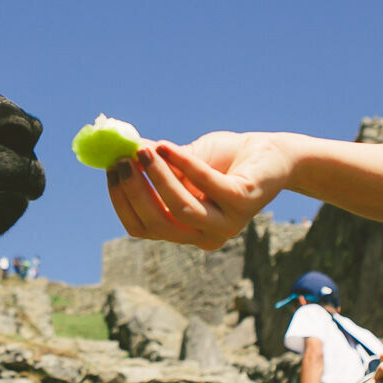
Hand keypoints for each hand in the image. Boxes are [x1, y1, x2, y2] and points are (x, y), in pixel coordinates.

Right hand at [105, 132, 296, 250]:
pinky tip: (167, 146)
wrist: (271, 155)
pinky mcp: (244, 203)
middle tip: (122, 159)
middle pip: (157, 223)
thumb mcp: (181, 161)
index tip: (111, 168)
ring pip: (180, 210)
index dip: (122, 201)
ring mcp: (227, 224)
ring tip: (144, 150)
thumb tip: (113, 147)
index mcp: (185, 231)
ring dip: (157, 178)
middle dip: (135, 191)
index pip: (141, 228)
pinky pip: (207, 185)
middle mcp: (204, 236)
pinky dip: (183, 164)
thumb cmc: (224, 159)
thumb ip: (152, 162)